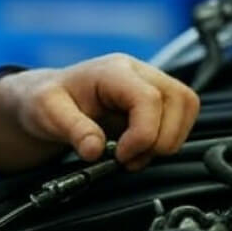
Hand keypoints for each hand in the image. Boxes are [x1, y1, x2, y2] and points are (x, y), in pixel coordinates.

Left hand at [0, 54, 200, 173]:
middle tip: (129, 159)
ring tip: (134, 156)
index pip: (150, 98)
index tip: (121, 155)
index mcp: (113, 71)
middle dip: (161, 139)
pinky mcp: (155, 102)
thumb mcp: (47, 113)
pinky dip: (166, 139)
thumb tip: (95, 150)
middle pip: (180, 100)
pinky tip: (139, 150)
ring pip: (187, 107)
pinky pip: (180, 117)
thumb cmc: (45, 100)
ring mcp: (150, 85)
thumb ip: (72, 129)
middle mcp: (138, 73)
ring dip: (168, 140)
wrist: (45, 99)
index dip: (143, 133)